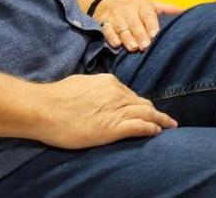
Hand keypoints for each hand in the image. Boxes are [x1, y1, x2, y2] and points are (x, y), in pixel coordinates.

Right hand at [35, 73, 176, 148]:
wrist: (46, 108)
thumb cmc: (57, 97)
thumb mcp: (80, 84)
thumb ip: (93, 88)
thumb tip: (94, 93)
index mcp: (108, 82)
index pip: (130, 94)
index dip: (139, 103)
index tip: (145, 109)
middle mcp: (116, 93)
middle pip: (142, 103)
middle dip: (155, 111)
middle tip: (166, 119)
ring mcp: (116, 110)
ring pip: (147, 114)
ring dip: (160, 121)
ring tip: (169, 126)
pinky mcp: (114, 128)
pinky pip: (140, 127)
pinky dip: (151, 129)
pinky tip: (158, 132)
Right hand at [93, 0, 182, 50]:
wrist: (105, 5)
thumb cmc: (135, 10)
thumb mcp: (151, 6)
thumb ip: (168, 10)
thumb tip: (188, 12)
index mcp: (142, 6)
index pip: (148, 15)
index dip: (151, 25)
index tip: (155, 35)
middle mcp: (129, 11)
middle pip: (135, 23)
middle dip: (140, 34)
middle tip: (145, 46)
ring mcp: (116, 17)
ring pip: (122, 28)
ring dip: (127, 38)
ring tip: (133, 48)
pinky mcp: (104, 24)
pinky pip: (107, 30)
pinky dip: (111, 37)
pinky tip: (116, 44)